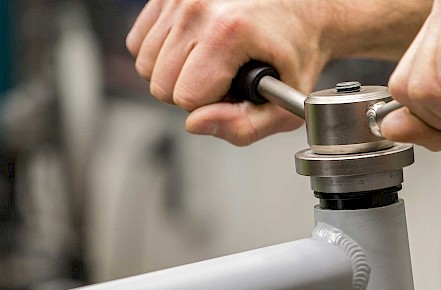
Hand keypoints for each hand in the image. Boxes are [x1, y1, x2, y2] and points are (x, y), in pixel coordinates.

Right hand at [126, 0, 329, 144]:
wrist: (302, 9)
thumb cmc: (295, 53)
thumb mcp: (283, 106)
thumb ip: (243, 127)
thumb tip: (195, 124)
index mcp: (229, 32)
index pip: (185, 98)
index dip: (210, 106)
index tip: (234, 92)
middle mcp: (198, 7)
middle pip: (160, 84)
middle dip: (191, 93)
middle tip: (224, 80)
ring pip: (144, 64)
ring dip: (175, 74)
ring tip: (211, 64)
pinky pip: (138, 41)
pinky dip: (162, 54)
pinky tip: (194, 51)